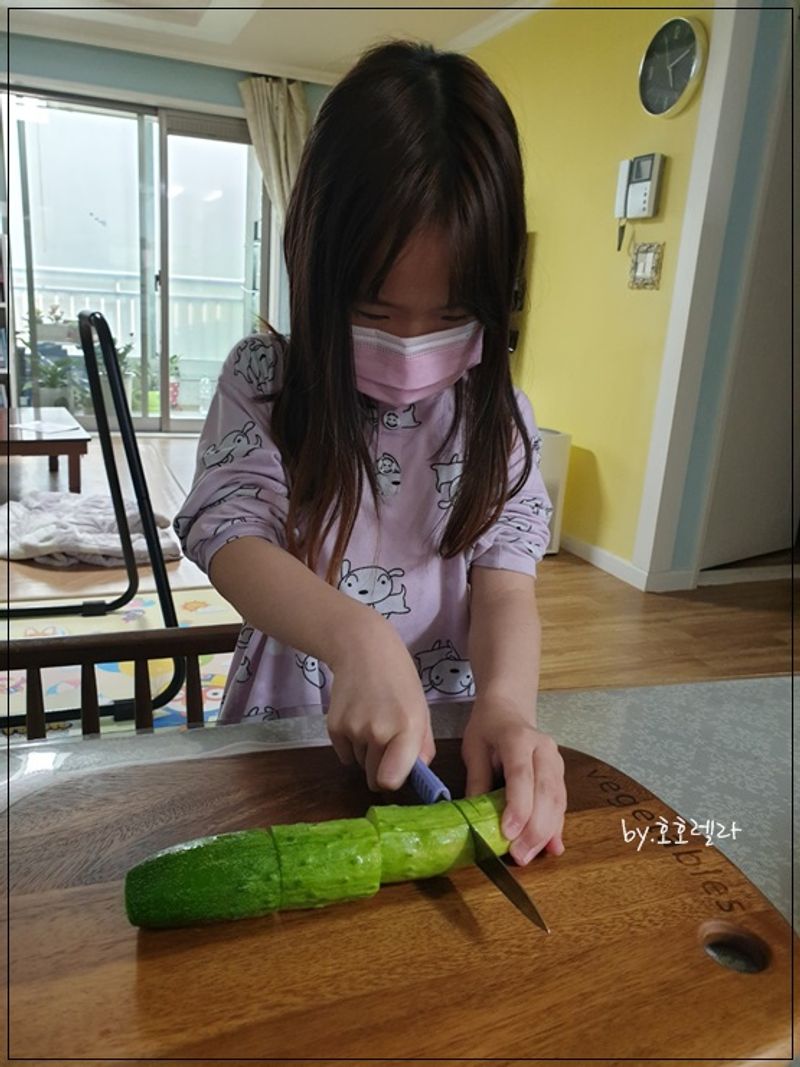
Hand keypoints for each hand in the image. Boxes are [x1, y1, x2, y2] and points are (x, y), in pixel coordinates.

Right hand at [326, 616, 434, 792]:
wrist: (363, 649)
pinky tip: (358, 718)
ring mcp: (352, 729)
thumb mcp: (421, 710)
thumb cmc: (399, 681)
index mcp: (406, 728)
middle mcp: (377, 731)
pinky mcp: (333, 727)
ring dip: (367, 753)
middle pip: (375, 778)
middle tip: (387, 743)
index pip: (391, 780)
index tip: (397, 773)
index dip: (394, 781)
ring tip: (373, 721)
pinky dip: (351, 745)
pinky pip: (344, 755)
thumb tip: (418, 776)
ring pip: (360, 764)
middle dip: (381, 768)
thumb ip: (423, 747)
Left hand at [461, 699, 566, 865]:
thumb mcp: (474, 748)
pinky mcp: (560, 774)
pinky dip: (556, 827)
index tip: (507, 833)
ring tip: (529, 856)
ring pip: (557, 801)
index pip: (521, 775)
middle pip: (545, 792)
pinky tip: (552, 847)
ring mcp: (556, 761)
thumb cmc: (488, 726)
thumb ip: (477, 780)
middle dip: (534, 828)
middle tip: (519, 855)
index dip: (517, 807)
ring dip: (546, 832)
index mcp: (518, 738)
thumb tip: (473, 819)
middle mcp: (544, 749)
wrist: (510, 707)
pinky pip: (561, 803)